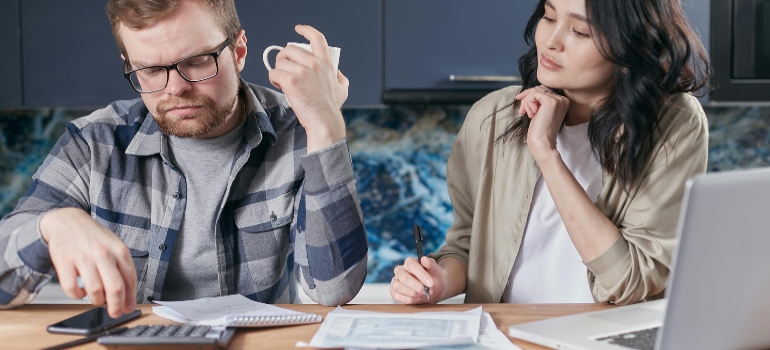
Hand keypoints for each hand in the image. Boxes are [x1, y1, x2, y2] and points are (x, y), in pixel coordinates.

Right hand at [41, 208, 136, 317]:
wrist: (67, 221)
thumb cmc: (93, 237)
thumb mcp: (113, 246)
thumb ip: (120, 268)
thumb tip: (126, 296)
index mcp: (119, 250)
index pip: (130, 280)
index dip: (130, 298)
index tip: (128, 309)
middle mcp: (103, 254)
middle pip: (115, 288)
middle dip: (116, 306)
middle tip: (114, 313)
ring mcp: (83, 257)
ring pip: (95, 291)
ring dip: (96, 301)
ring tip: (96, 299)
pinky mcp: (64, 262)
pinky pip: (72, 289)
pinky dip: (77, 295)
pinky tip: (80, 291)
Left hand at [268, 25, 348, 152]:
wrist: (324, 122)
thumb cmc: (331, 107)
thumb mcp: (342, 88)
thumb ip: (339, 77)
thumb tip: (336, 71)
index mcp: (325, 63)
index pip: (317, 38)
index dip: (306, 30)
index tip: (298, 29)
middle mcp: (314, 64)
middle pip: (290, 49)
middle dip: (284, 58)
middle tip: (285, 70)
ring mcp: (302, 72)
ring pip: (280, 61)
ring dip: (278, 70)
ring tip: (283, 81)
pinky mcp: (290, 81)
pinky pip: (274, 73)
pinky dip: (274, 79)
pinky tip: (280, 86)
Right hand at [390, 257, 445, 303]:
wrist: (434, 289)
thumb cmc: (434, 278)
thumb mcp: (436, 270)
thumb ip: (431, 264)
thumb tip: (424, 259)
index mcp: (410, 262)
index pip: (411, 265)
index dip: (421, 274)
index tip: (430, 283)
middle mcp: (400, 270)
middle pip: (403, 277)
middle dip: (416, 286)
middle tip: (426, 291)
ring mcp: (396, 280)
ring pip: (397, 286)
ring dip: (411, 293)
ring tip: (421, 294)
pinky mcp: (394, 291)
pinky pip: (396, 295)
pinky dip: (407, 299)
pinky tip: (416, 298)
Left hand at [516, 86, 569, 162]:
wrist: (542, 143)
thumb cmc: (539, 131)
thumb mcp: (539, 112)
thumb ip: (538, 101)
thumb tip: (528, 91)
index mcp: (562, 102)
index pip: (544, 90)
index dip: (530, 95)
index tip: (520, 100)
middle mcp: (563, 99)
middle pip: (540, 89)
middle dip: (527, 98)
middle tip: (521, 110)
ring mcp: (558, 100)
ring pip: (536, 91)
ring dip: (526, 102)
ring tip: (526, 114)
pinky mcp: (551, 101)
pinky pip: (534, 94)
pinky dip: (528, 103)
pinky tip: (531, 114)